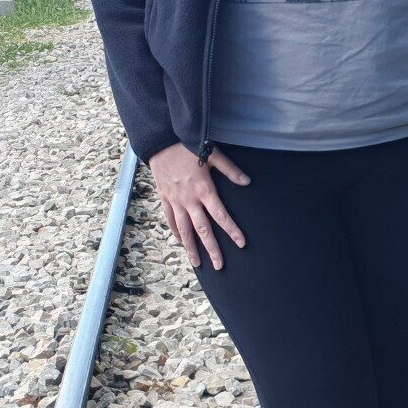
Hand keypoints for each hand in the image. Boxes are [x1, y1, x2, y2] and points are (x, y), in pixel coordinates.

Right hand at [148, 143, 249, 269]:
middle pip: (202, 230)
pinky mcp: (164, 198)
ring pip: (184, 230)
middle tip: (220, 266)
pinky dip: (176, 232)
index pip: (221, 215)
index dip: (231, 230)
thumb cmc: (188, 146)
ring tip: (198, 263)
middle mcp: (189, 199)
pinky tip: (181, 242)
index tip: (241, 243)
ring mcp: (175, 200)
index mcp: (204, 189)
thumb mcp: (212, 155)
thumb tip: (247, 182)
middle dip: (212, 249)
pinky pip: (170, 219)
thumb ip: (230, 170)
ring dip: (191, 248)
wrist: (160, 142)